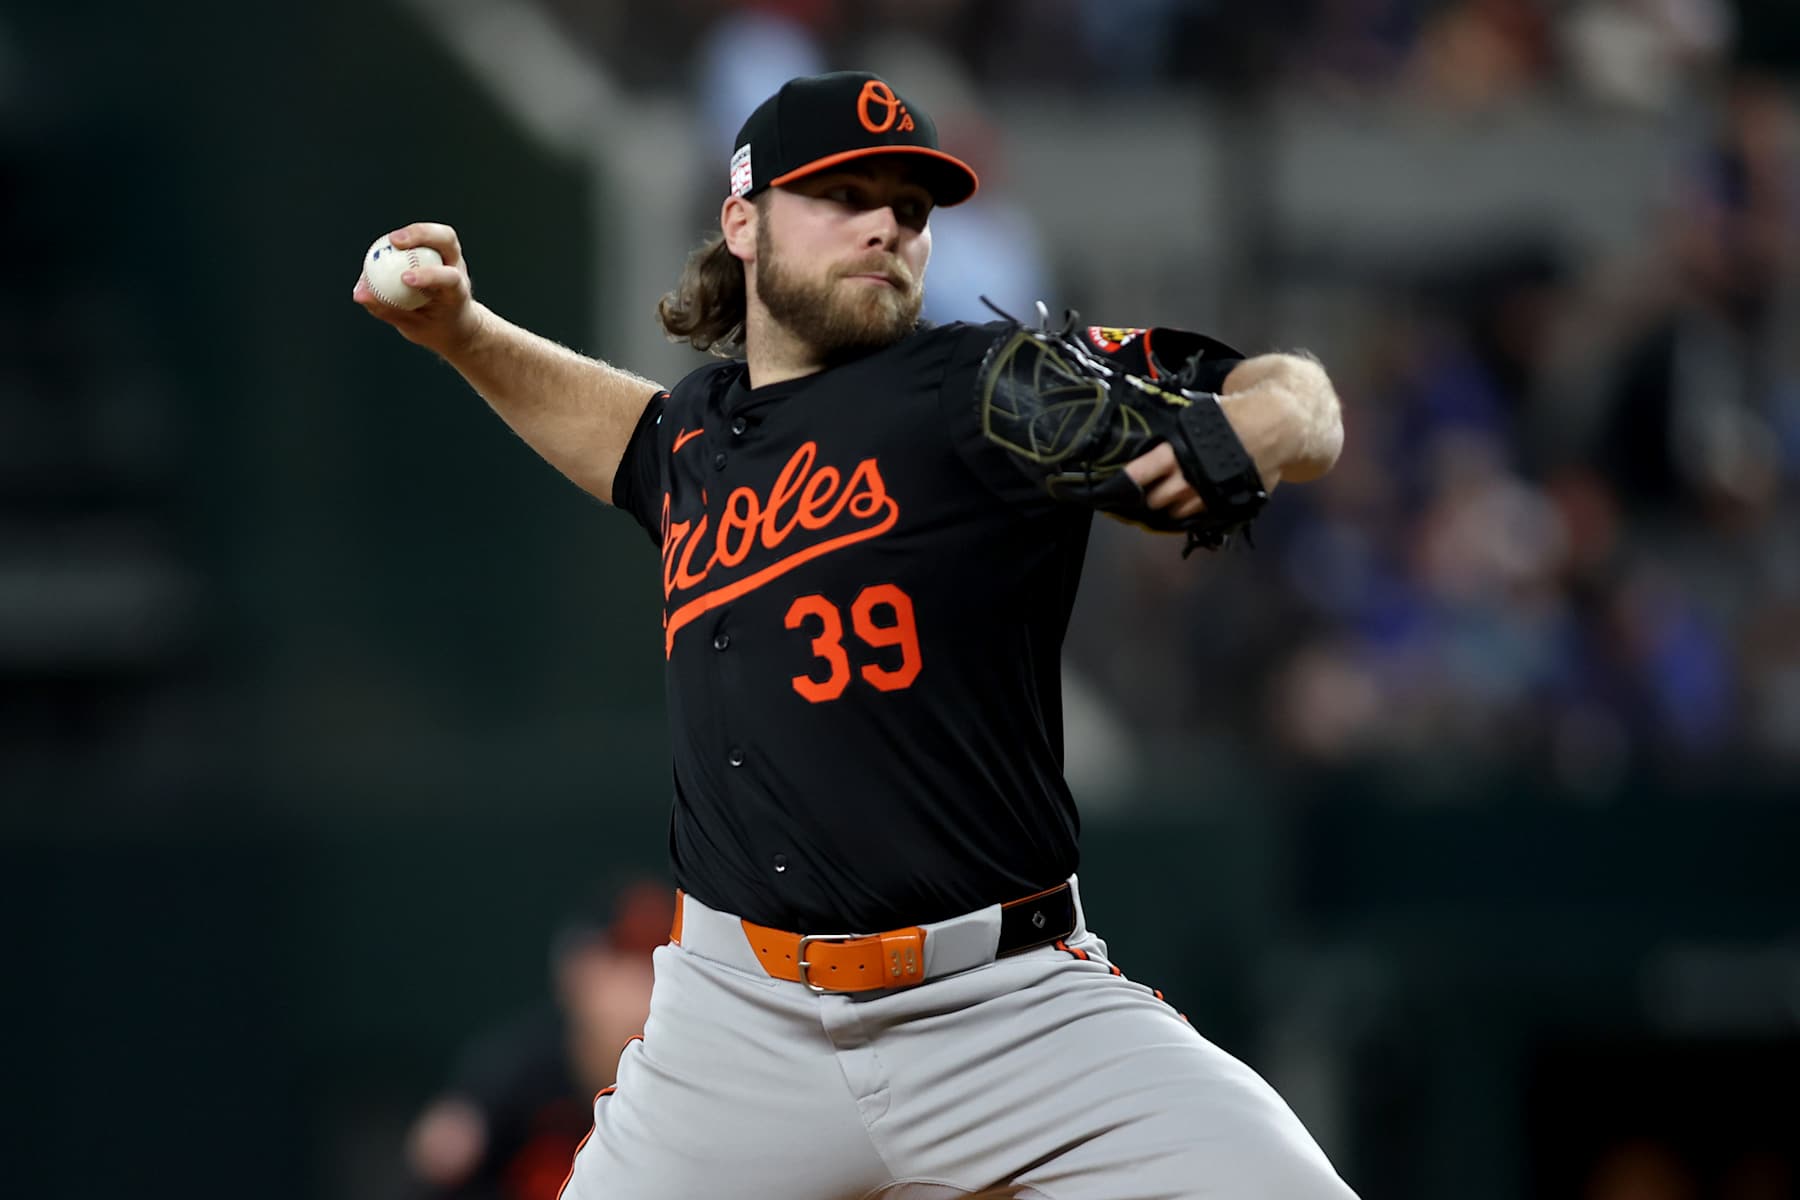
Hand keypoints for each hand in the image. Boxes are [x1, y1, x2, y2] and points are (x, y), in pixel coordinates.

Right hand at [351, 222, 482, 355]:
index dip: (429, 275)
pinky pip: (423, 238)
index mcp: (458, 292)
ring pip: (439, 233)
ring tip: (389, 240)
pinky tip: (386, 246)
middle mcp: (458, 268)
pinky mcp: (440, 251)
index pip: (449, 278)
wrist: (457, 323)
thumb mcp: (414, 327)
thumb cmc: (436, 327)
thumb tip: (359, 294)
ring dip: (413, 231)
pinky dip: (406, 239)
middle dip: (422, 235)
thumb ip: (387, 310)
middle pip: (447, 240)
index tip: (405, 279)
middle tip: (394, 241)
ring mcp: (452, 256)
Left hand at [1124, 422, 1283, 518]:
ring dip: (1170, 507)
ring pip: (1178, 512)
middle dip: (1150, 496)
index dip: (1130, 479)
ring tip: (1167, 499)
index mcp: (1182, 449)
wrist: (1281, 425)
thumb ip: (1177, 436)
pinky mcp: (1229, 504)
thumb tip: (1151, 448)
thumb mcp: (1201, 416)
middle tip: (1145, 492)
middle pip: (1158, 498)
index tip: (1116, 485)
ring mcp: (1211, 494)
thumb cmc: (1237, 414)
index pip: (1145, 470)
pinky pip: (1201, 516)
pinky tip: (1187, 506)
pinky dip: (1191, 513)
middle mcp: (1193, 476)